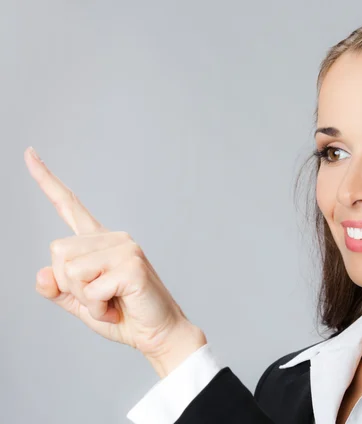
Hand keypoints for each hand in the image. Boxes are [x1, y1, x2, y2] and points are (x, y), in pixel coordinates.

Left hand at [25, 147, 205, 365]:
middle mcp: (113, 238)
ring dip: (85, 298)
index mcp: (99, 242)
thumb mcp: (81, 303)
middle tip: (99, 298)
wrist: (158, 334)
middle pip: (57, 251)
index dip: (46, 180)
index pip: (69, 206)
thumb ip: (58, 288)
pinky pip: (91, 288)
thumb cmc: (123, 316)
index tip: (28, 152)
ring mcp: (125, 248)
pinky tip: (118, 306)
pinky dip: (98, 308)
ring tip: (111, 302)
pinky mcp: (132, 264)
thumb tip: (42, 273)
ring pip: (70, 269)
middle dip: (69, 284)